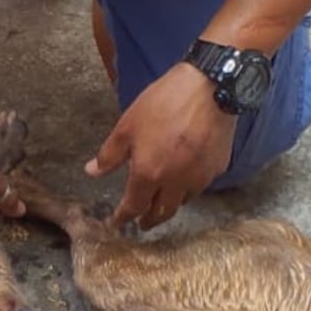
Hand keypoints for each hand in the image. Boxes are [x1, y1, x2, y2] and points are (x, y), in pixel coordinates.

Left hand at [87, 63, 234, 227]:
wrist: (210, 87)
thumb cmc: (164, 103)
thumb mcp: (127, 126)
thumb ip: (109, 154)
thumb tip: (92, 171)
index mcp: (149, 174)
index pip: (134, 206)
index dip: (124, 217)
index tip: (119, 222)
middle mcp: (176, 182)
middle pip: (162, 212)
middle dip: (150, 220)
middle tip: (143, 222)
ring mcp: (200, 176)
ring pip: (184, 200)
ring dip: (171, 203)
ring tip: (164, 199)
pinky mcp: (218, 166)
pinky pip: (201, 184)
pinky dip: (190, 186)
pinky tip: (186, 176)